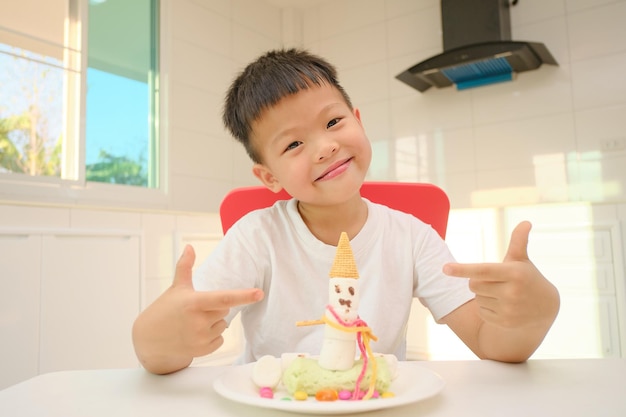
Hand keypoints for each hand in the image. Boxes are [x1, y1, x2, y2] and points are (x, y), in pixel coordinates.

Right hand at [132, 245, 263, 373]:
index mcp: (194, 303)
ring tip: (193, 324)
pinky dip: (212, 337)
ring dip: (213, 323)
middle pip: (225, 310)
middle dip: (215, 309)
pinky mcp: (202, 351)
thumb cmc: (165, 311)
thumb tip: (190, 247)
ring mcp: (200, 338)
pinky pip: (220, 340)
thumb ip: (185, 267)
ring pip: (223, 325)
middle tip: (196, 310)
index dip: (243, 296)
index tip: (259, 293)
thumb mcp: (176, 288)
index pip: (223, 298)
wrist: (149, 340)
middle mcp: (198, 321)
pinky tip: (195, 335)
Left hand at [443, 221, 558, 329]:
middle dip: (478, 281)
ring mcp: (509, 309)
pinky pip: (481, 312)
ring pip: (477, 299)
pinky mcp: (505, 322)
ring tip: (502, 295)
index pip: (483, 270)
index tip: (445, 268)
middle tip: (495, 281)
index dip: (462, 269)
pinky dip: (487, 308)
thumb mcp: (522, 260)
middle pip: (473, 285)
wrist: (546, 308)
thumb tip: (525, 222)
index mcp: (514, 273)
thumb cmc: (528, 278)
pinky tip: (503, 307)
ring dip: (483, 295)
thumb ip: (518, 242)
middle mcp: (512, 292)